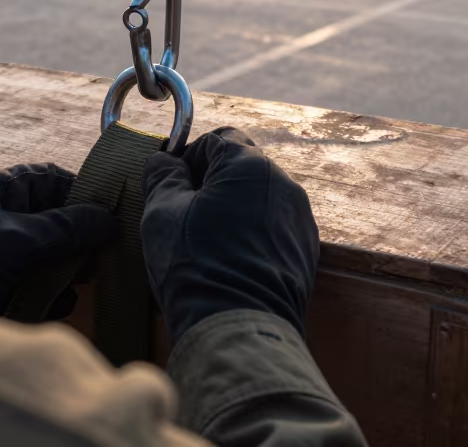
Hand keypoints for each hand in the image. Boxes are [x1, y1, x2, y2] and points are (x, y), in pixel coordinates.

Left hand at [0, 164, 118, 316]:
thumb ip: (65, 227)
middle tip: (99, 256)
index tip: (113, 213)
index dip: (82, 192)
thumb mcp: (15, 242)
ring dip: (67, 268)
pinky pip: (35, 281)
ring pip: (48, 252)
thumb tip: (110, 219)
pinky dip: (49, 292)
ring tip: (79, 282)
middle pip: (54, 217)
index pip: (49, 178)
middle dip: (78, 237)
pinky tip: (57, 303)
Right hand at [141, 128, 319, 343]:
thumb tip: (164, 162)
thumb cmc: (196, 265)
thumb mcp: (161, 212)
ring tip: (207, 243)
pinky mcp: (305, 251)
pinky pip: (274, 228)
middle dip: (213, 183)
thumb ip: (163, 175)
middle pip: (242, 167)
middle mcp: (284, 184)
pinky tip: (230, 262)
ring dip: (234, 209)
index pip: (218, 139)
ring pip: (259, 199)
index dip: (190, 156)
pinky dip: (253, 235)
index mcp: (250, 165)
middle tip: (184, 214)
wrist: (239, 327)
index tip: (172, 182)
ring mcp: (300, 219)